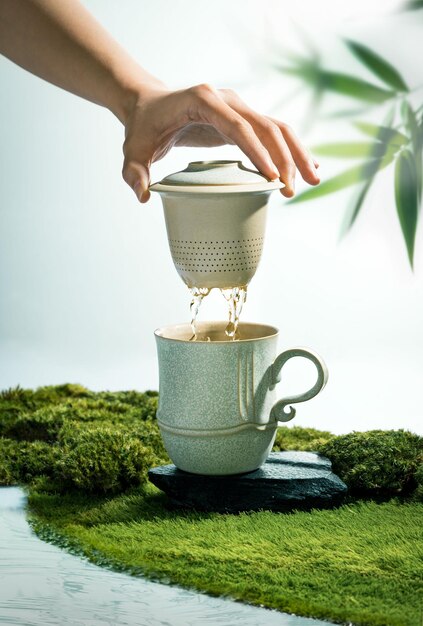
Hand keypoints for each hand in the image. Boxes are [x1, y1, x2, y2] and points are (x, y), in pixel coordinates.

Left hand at [121, 83, 319, 202]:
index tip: (272, 178)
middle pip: (266, 126)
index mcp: (203, 100)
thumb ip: (134, 173)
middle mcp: (227, 99)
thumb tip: (144, 196)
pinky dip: (289, 150)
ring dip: (297, 153)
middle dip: (286, 157)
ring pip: (276, 128)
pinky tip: (305, 167)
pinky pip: (271, 133)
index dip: (257, 152)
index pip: (238, 126)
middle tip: (295, 189)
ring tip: (313, 180)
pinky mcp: (242, 119)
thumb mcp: (133, 150)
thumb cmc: (143, 126)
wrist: (148, 104)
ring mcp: (238, 107)